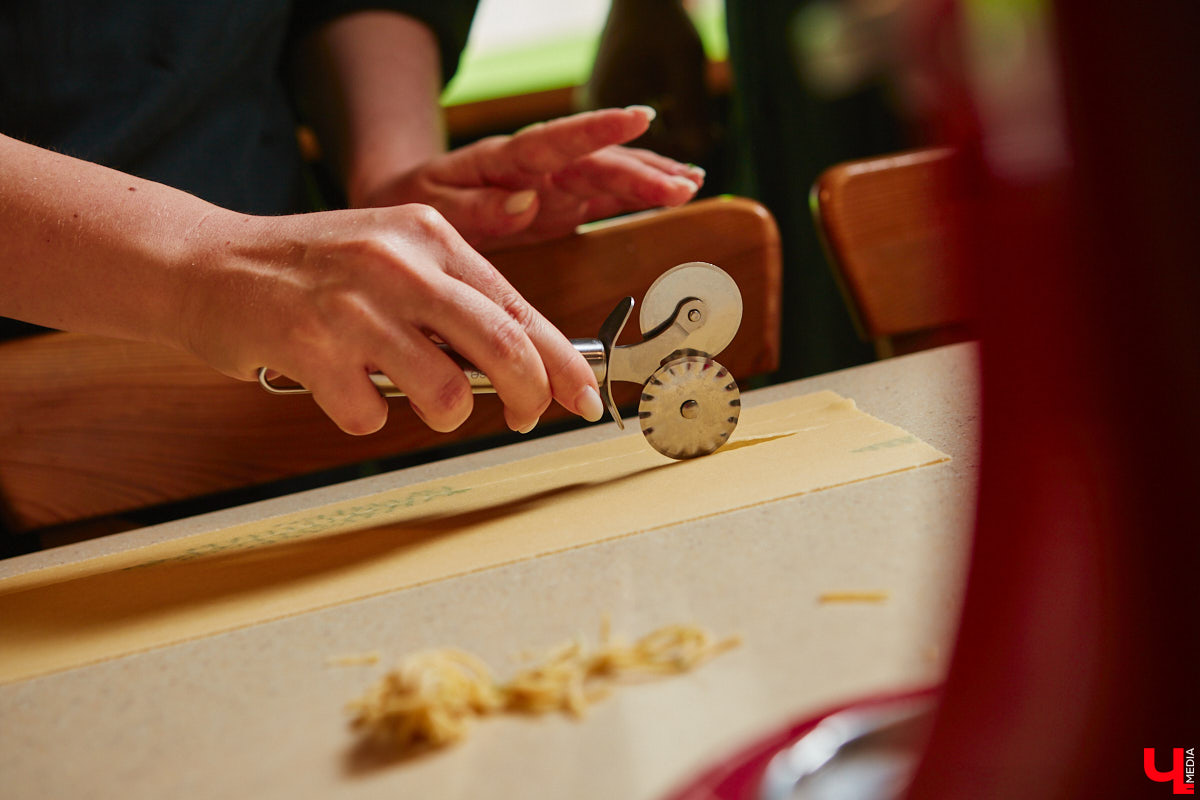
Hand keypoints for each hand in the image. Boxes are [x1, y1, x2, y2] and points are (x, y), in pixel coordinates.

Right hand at [179, 204, 604, 434]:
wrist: (202, 261)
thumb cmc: (307, 268)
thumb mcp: (389, 257)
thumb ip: (451, 302)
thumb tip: (523, 366)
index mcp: (429, 234)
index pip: (518, 307)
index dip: (561, 360)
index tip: (582, 396)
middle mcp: (398, 262)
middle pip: (503, 346)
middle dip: (527, 396)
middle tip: (523, 418)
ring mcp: (353, 305)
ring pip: (444, 392)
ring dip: (436, 412)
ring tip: (404, 394)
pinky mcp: (310, 347)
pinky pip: (369, 415)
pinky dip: (360, 415)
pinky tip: (336, 386)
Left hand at [352, 107, 705, 249]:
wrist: (409, 199)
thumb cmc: (414, 199)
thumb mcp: (430, 206)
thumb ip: (474, 209)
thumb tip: (525, 202)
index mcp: (503, 159)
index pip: (556, 140)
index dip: (597, 129)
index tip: (637, 117)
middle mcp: (536, 166)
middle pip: (595, 162)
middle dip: (641, 170)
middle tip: (682, 183)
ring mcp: (553, 183)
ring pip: (610, 174)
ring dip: (651, 178)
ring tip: (692, 183)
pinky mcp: (561, 204)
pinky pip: (607, 196)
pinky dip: (640, 195)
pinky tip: (675, 192)